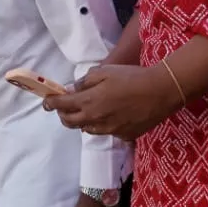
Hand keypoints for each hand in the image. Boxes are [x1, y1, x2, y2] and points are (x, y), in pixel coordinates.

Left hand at [43, 63, 179, 138]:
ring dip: (83, 121)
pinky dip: (104, 125)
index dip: (51, 103)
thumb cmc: (132, 77)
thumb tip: (75, 89)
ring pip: (87, 129)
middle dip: (63, 115)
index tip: (46, 102)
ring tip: (89, 111)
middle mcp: (95, 119)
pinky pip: (107, 132)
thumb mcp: (104, 71)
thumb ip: (85, 81)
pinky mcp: (123, 135)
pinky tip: (112, 116)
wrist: (161, 91)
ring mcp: (109, 130)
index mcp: (88, 102)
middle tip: (64, 108)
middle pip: (70, 122)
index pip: (61, 105)